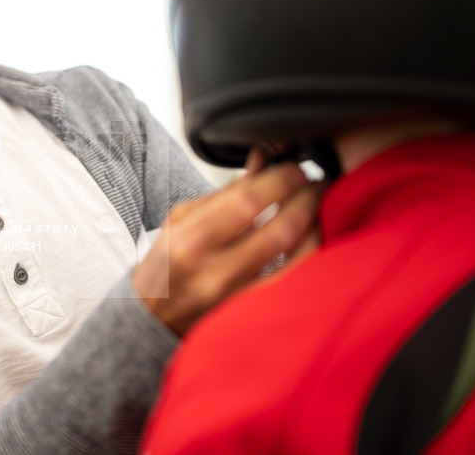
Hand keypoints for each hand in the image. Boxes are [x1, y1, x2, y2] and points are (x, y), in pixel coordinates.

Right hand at [133, 151, 321, 334]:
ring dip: (315, 223)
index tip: (293, 167)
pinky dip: (311, 249)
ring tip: (317, 202)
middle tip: (314, 181)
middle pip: (279, 230)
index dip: (279, 180)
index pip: (246, 202)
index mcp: (189, 241)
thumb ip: (223, 193)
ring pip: (297, 257)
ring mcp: (239, 295)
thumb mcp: (181, 220)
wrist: (157, 314)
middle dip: (306, 199)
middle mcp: (214, 271)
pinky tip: (312, 231)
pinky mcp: (254, 308)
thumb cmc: (167, 262)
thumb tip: (261, 161)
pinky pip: (296, 276)